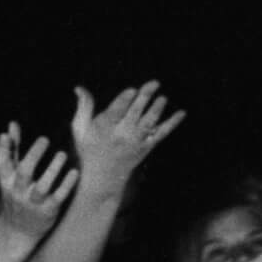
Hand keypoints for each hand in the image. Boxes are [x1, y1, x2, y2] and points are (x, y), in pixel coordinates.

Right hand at [0, 128, 77, 239]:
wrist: (18, 232)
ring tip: (62, 154)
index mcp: (7, 181)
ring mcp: (33, 203)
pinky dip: (66, 185)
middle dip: (33, 155)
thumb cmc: (17, 195)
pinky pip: (58, 198)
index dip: (2, 149)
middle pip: (23, 172)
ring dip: (52, 170)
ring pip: (42, 187)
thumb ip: (11, 151)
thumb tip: (11, 125)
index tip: (7, 134)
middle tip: (45, 139)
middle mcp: (18, 191)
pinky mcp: (48, 211)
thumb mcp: (10, 176)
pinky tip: (74, 172)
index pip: (1, 164)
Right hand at [68, 81, 184, 192]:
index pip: (115, 112)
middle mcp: (121, 135)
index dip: (124, 100)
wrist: (103, 177)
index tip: (132, 90)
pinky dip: (173, 123)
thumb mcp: (81, 130)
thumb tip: (79, 87)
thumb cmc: (90, 150)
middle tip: (154, 83)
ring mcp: (136, 142)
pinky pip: (162, 133)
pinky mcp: (147, 147)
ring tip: (163, 97)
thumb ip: (84, 107)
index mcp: (104, 128)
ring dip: (157, 109)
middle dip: (144, 98)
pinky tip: (182, 113)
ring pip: (149, 123)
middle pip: (134, 114)